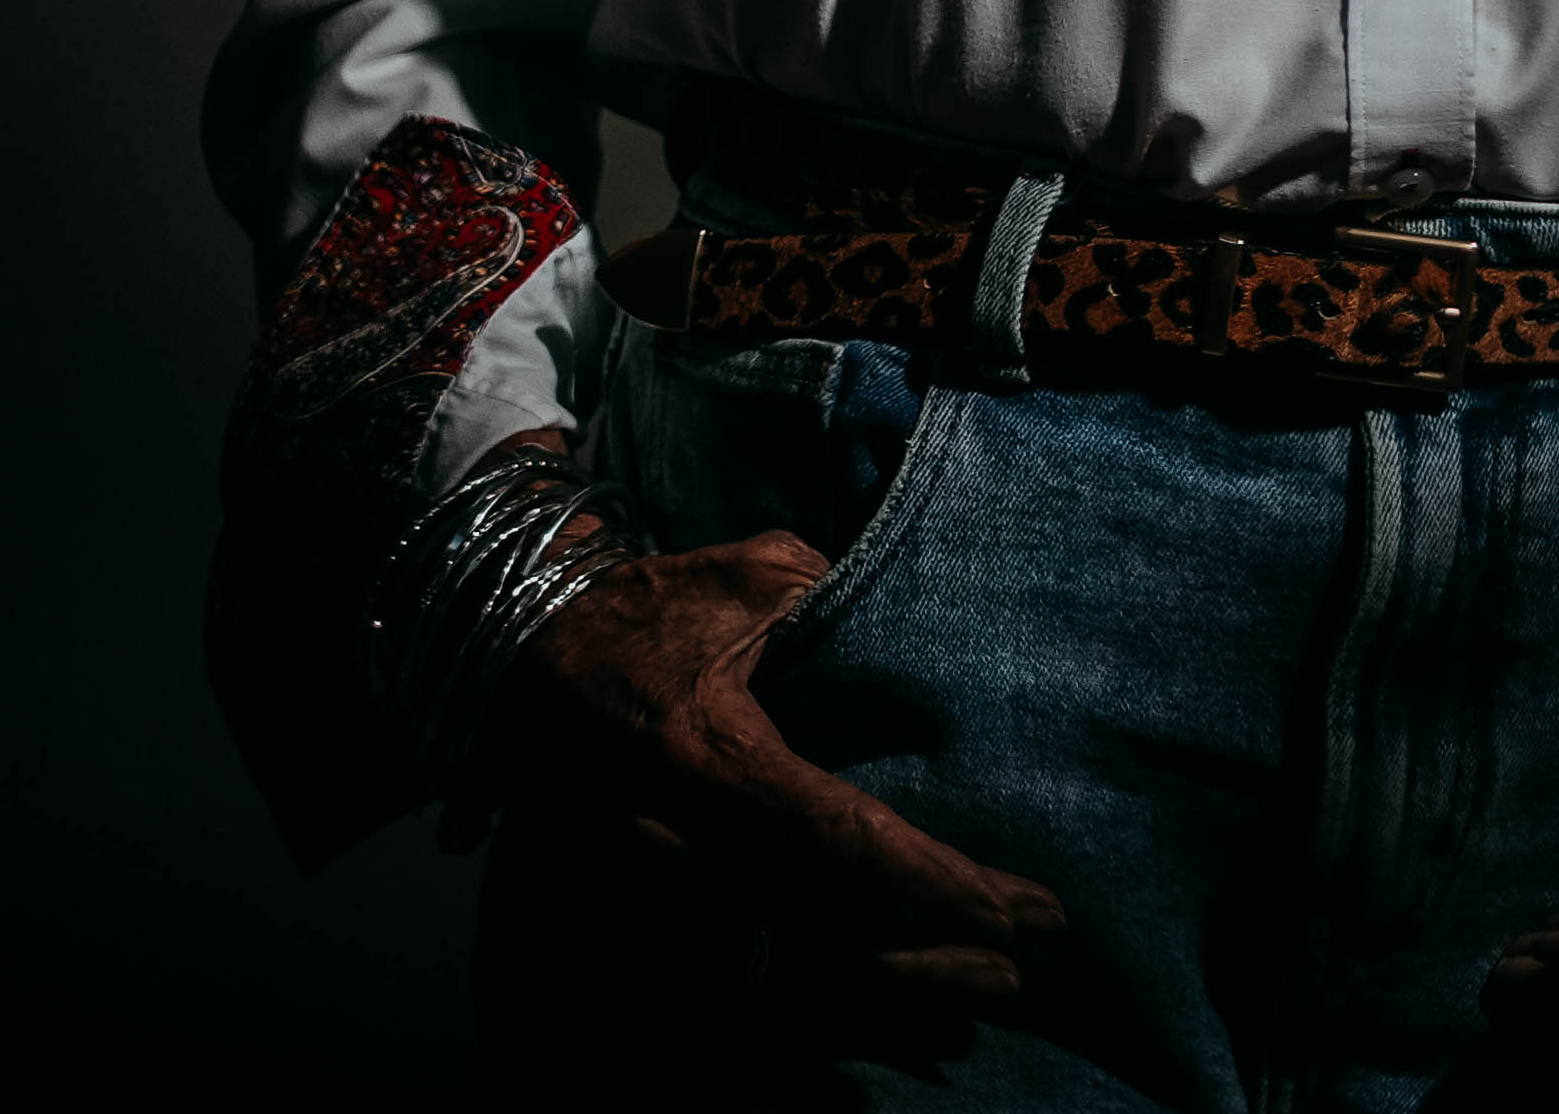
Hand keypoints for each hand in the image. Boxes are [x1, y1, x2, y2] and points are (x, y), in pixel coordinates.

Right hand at [496, 491, 1072, 1013]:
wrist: (531, 641)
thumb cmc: (655, 599)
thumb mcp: (755, 575)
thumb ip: (844, 597)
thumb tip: (933, 617)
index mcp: (706, 750)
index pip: (838, 836)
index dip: (930, 878)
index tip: (1014, 902)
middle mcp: (681, 830)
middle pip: (826, 916)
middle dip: (932, 943)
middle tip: (1027, 950)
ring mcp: (665, 868)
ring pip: (796, 944)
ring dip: (897, 971)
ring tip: (992, 983)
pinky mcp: (665, 882)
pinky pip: (765, 937)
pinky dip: (841, 962)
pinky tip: (910, 972)